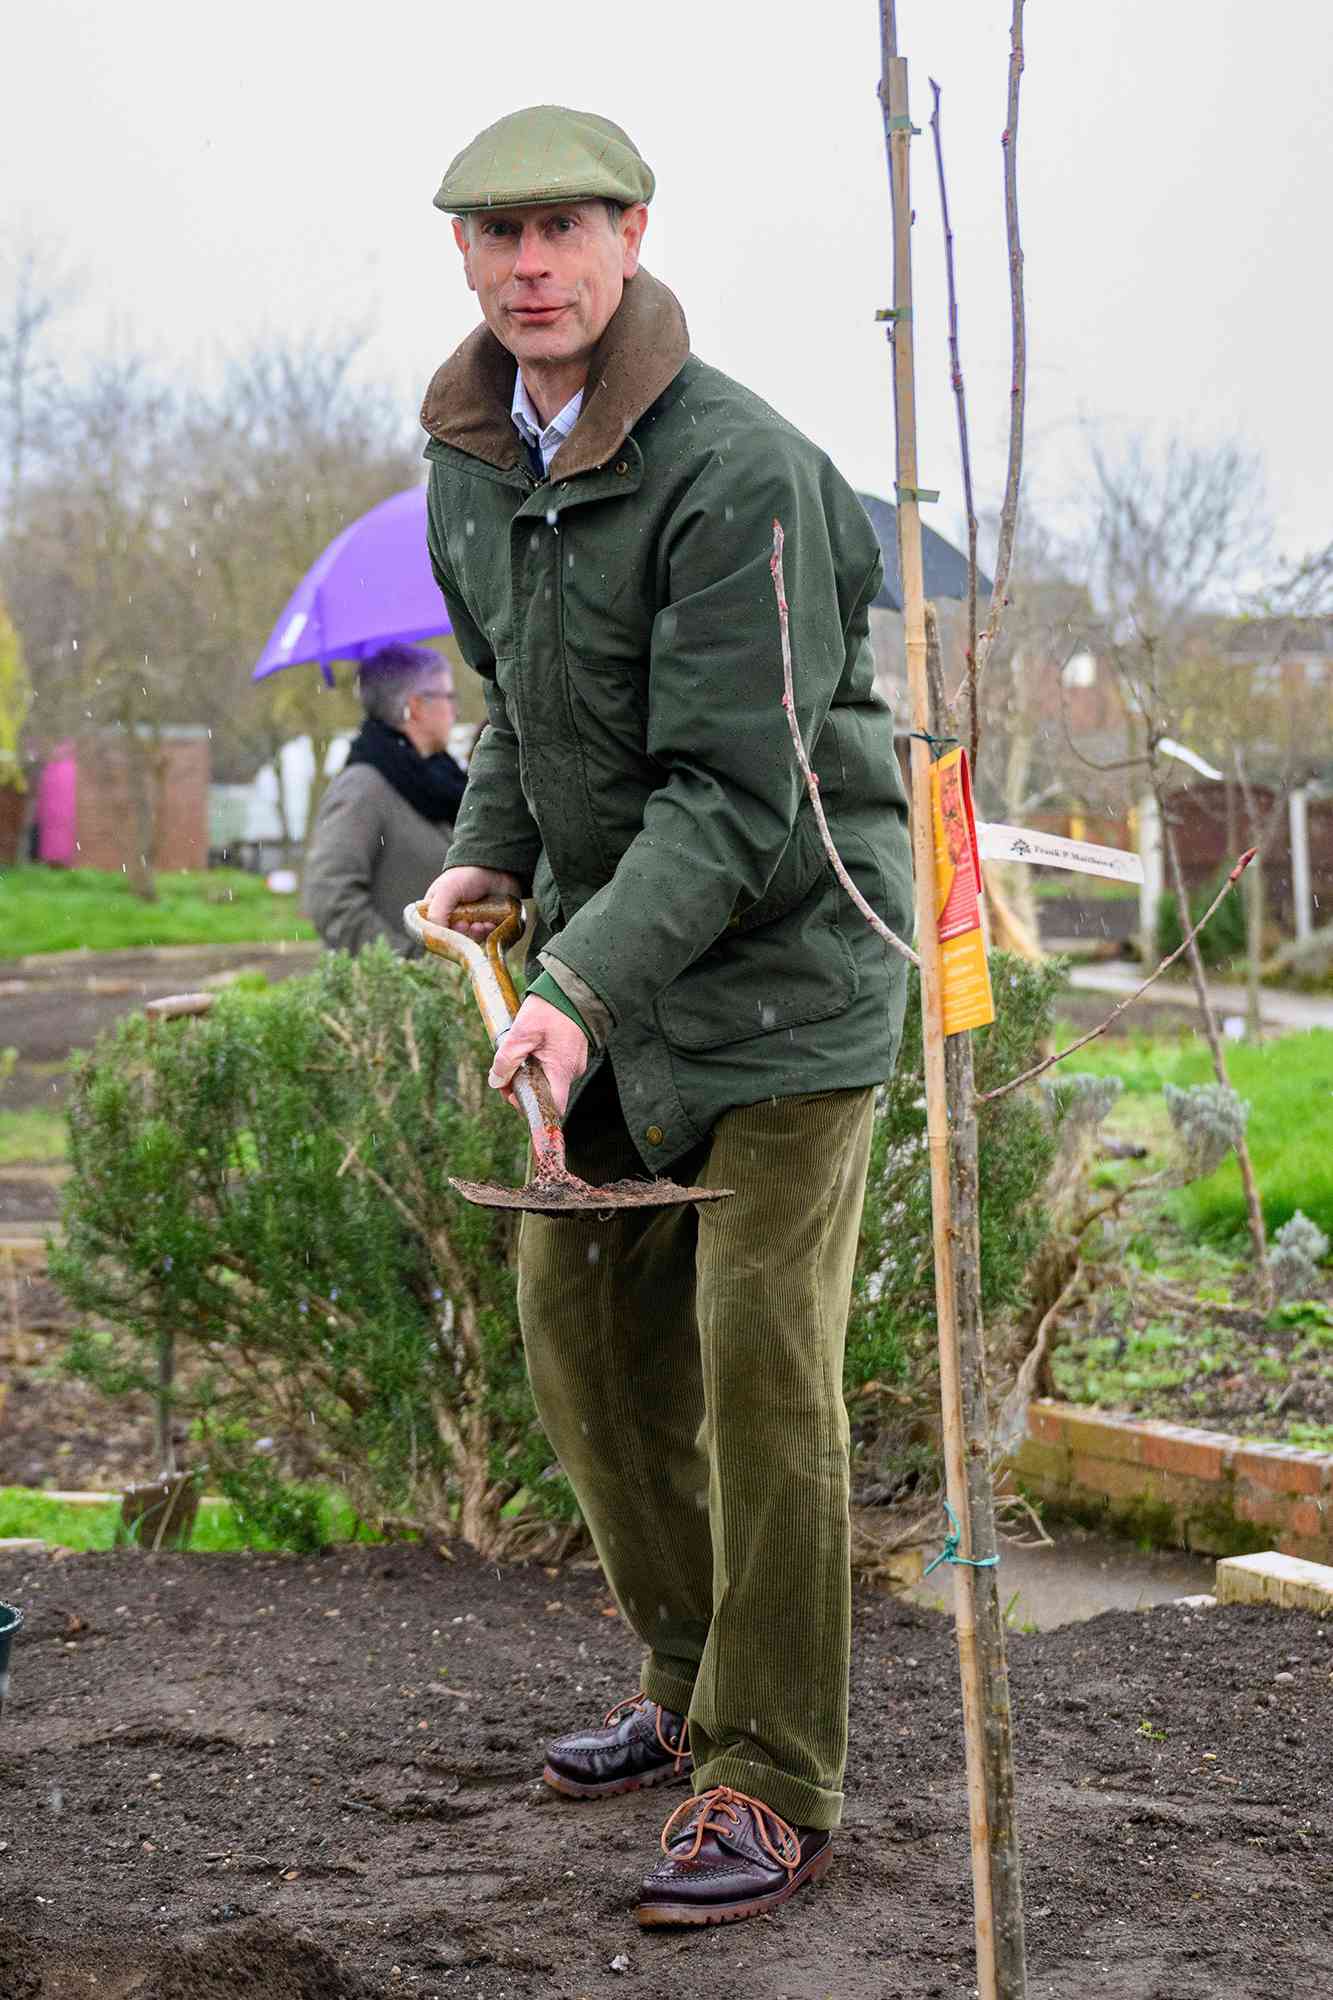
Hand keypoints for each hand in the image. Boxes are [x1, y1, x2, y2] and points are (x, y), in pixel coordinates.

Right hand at [423, 864, 522, 941]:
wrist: (498, 868)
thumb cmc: (467, 875)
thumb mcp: (446, 891)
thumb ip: (436, 913)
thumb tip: (437, 936)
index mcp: (437, 908)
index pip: (433, 930)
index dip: (443, 934)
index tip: (452, 927)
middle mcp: (453, 917)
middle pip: (453, 937)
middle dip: (461, 934)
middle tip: (467, 925)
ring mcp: (471, 921)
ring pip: (470, 939)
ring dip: (475, 934)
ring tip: (480, 924)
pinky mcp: (487, 923)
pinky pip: (486, 936)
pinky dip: (488, 932)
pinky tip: (490, 923)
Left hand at [488, 994, 587, 1119]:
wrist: (571, 987)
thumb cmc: (549, 1009)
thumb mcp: (521, 1033)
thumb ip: (506, 1060)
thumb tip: (496, 1081)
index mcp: (561, 1070)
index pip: (552, 1108)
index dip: (530, 1108)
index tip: (512, 1093)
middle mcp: (572, 1071)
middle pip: (546, 1094)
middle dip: (522, 1086)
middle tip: (504, 1071)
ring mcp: (574, 1062)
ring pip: (548, 1079)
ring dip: (529, 1073)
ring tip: (516, 1053)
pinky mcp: (572, 1053)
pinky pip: (553, 1066)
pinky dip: (538, 1063)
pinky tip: (529, 1047)